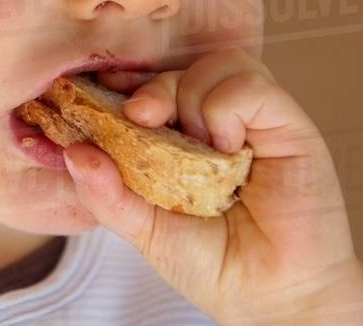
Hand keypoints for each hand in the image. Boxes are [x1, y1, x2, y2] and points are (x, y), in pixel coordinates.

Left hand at [61, 48, 362, 325]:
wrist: (270, 299)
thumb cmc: (213, 265)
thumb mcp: (146, 229)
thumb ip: (108, 193)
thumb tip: (73, 151)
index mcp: (182, 139)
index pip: (152, 85)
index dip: (126, 81)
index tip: (99, 89)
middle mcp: (218, 122)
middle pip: (181, 67)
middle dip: (151, 85)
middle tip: (138, 116)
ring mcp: (254, 120)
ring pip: (219, 63)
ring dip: (191, 93)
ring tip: (194, 143)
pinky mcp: (289, 125)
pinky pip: (252, 84)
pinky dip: (226, 106)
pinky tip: (223, 145)